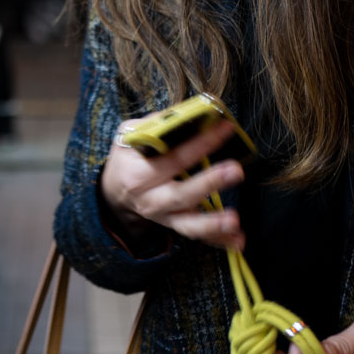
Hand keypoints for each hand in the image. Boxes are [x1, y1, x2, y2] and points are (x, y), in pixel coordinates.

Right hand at [100, 113, 245, 250]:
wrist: (114, 192)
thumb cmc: (128, 157)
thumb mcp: (130, 134)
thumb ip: (158, 123)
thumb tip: (194, 113)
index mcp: (137, 175)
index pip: (173, 159)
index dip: (200, 143)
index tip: (225, 128)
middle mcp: (149, 200)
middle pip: (180, 195)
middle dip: (208, 183)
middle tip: (235, 170)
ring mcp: (164, 217)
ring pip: (188, 225)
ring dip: (213, 225)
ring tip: (235, 221)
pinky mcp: (176, 226)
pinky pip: (198, 237)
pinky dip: (219, 241)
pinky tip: (239, 241)